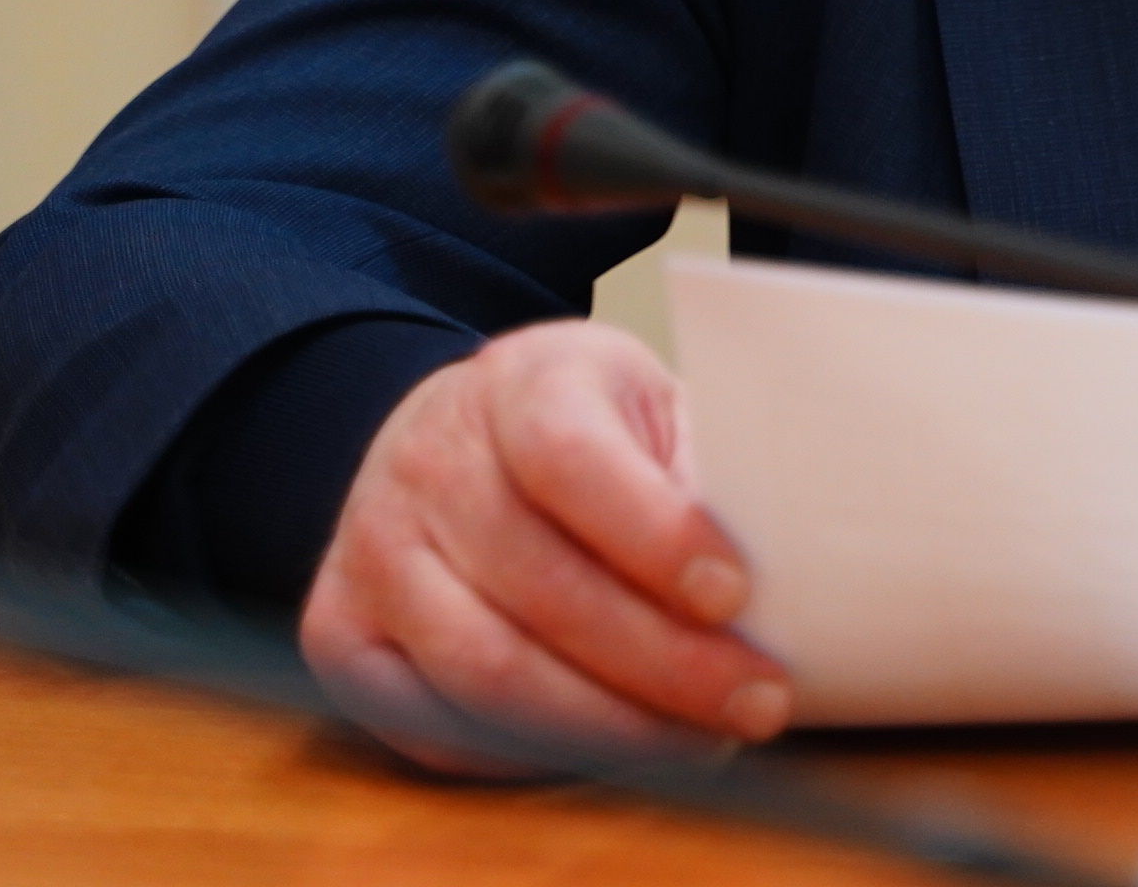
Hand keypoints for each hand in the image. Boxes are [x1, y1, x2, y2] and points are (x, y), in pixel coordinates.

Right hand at [299, 318, 788, 772]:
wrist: (460, 436)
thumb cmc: (591, 428)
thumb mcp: (653, 407)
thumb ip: (705, 470)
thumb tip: (796, 566)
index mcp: (520, 382)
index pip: (572, 458)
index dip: (654, 535)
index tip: (736, 594)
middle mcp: (427, 461)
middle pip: (538, 586)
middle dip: (661, 663)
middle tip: (757, 701)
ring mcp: (369, 551)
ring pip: (486, 670)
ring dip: (609, 726)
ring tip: (703, 742)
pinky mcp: (341, 637)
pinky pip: (439, 725)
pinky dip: (538, 755)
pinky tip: (618, 750)